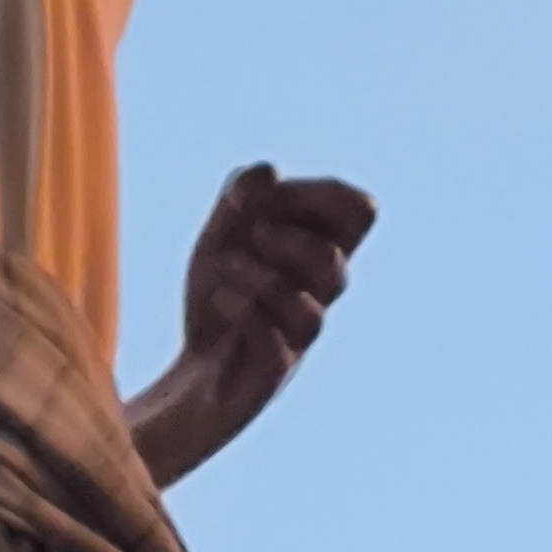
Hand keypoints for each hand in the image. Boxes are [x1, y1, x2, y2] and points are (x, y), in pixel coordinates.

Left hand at [125, 166, 377, 489]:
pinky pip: (277, 348)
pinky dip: (245, 313)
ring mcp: (297, 342)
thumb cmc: (218, 304)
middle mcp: (318, 299)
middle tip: (250, 233)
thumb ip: (241, 198)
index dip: (327, 193)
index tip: (278, 193)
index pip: (360, 215)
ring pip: (311, 313)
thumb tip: (268, 170)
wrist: (191, 381)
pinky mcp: (271, 378)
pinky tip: (220, 301)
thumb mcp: (221, 237)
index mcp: (318, 256)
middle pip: (335, 264)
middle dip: (288, 238)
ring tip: (221, 268)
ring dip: (260, 278)